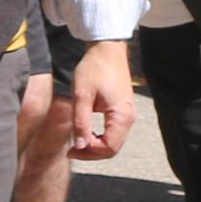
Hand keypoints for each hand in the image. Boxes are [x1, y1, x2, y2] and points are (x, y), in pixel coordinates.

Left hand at [65, 40, 137, 159]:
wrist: (107, 48)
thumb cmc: (94, 67)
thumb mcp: (82, 95)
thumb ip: (81, 123)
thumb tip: (80, 146)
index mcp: (121, 115)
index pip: (109, 148)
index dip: (89, 153)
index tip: (72, 149)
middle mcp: (129, 118)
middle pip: (113, 148)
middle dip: (92, 152)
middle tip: (72, 149)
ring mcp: (128, 114)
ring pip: (113, 142)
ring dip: (95, 146)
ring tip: (77, 141)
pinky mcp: (123, 110)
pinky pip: (114, 132)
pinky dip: (100, 137)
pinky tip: (86, 132)